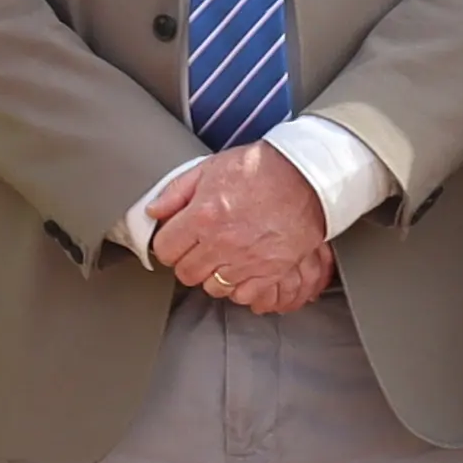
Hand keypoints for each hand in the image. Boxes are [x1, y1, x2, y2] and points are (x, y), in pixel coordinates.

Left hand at [147, 144, 338, 314]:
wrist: (308, 176)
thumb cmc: (263, 168)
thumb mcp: (211, 168)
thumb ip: (177, 191)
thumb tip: (154, 211)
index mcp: (203, 216)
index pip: (165, 249)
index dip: (169, 244)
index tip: (177, 240)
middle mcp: (222, 243)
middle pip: (186, 273)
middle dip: (188, 261)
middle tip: (199, 248)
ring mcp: (247, 261)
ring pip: (212, 287)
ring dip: (213, 275)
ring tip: (222, 257)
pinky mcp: (271, 271)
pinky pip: (243, 295)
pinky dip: (239, 286)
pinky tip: (242, 269)